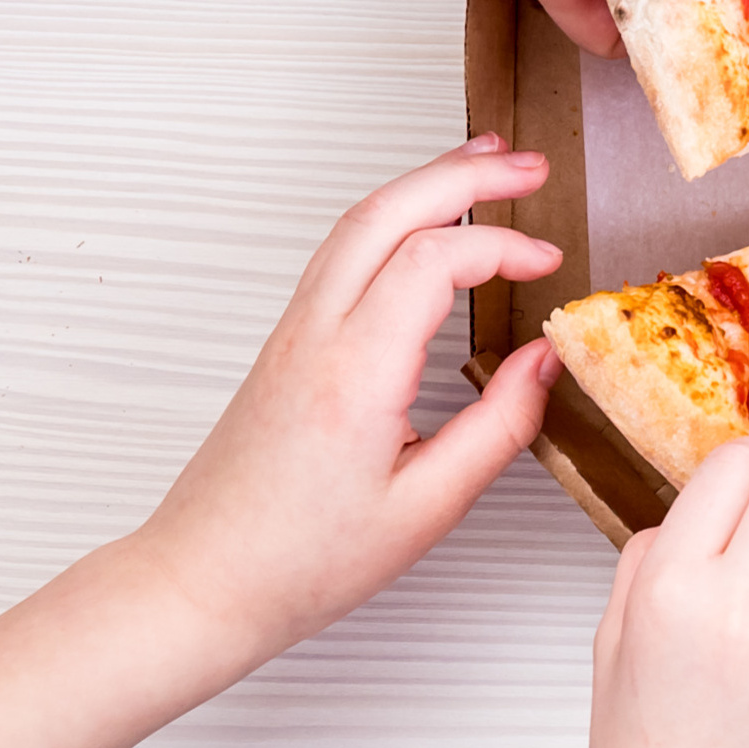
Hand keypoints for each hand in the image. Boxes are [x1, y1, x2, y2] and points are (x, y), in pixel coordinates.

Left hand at [129, 136, 565, 665]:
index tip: (547, 265)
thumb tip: (543, 362)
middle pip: (386, 211)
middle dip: (465, 173)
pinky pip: (342, 250)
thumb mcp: (425, 509)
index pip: (433, 260)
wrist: (201, 582)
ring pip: (357, 221)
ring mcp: (293, 332)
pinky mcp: (287, 342)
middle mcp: (315, 336)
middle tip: (529, 166)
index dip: (502, 246)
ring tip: (485, 165)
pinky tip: (426, 222)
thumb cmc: (298, 561)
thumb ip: (499, 426)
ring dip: (424, 182)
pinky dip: (393, 215)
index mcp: (353, 375)